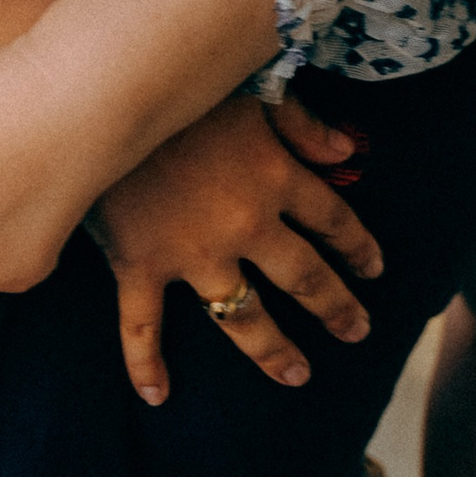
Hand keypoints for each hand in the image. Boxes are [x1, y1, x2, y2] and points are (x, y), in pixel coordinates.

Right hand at [83, 92, 383, 403]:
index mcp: (275, 176)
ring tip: (296, 373)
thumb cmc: (179, 82)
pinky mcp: (141, 263)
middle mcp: (245, 224)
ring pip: (243, 317)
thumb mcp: (250, 88)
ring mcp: (193, 252)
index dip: (358, 245)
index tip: (374, 267)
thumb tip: (344, 149)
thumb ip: (299, 119)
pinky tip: (158, 394)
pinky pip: (143, 325)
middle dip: (336, 308)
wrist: (102, 94)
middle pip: (304, 278)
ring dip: (273, 349)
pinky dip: (146, 362)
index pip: (333, 219)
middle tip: (355, 331)